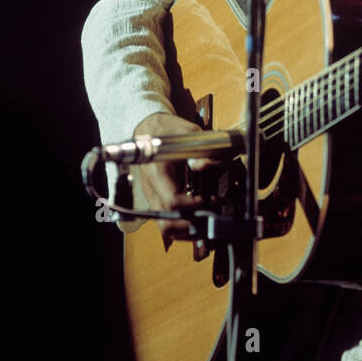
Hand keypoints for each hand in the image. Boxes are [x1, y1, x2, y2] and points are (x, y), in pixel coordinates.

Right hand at [121, 111, 219, 239]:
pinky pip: (167, 222)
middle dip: (190, 226)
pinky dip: (183, 228)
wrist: (151, 129)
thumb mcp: (188, 133)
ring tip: (208, 222)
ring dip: (188, 231)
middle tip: (211, 218)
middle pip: (165, 222)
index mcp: (157, 173)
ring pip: (165, 227)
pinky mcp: (158, 201)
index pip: (172, 201)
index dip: (193, 206)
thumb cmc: (169, 131)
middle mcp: (152, 189)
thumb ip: (200, 150)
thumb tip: (205, 165)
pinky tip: (199, 222)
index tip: (211, 201)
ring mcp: (153, 197)